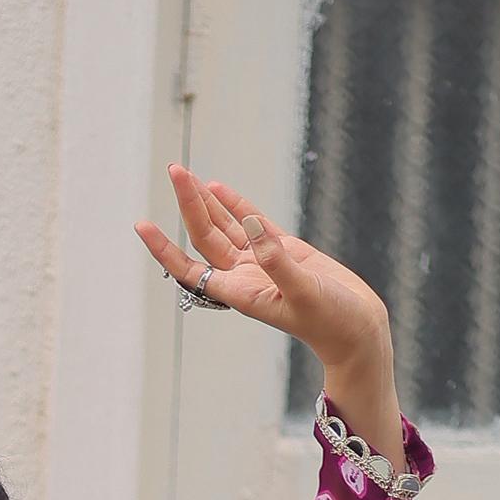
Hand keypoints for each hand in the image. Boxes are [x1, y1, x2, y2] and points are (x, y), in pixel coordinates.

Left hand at [138, 169, 401, 453]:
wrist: (357, 329)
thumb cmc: (331, 321)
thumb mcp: (304, 291)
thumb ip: (278, 259)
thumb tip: (253, 226)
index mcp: (239, 290)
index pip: (189, 266)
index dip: (164, 247)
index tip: (142, 224)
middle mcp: (244, 276)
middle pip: (204, 236)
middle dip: (188, 204)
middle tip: (175, 170)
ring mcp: (262, 262)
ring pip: (225, 227)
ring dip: (205, 202)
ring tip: (186, 175)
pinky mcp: (284, 251)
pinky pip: (253, 223)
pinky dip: (235, 206)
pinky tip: (218, 188)